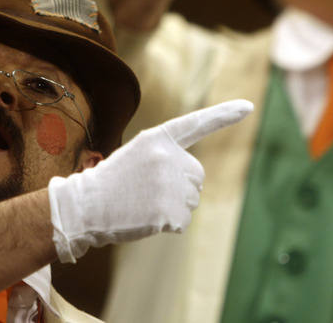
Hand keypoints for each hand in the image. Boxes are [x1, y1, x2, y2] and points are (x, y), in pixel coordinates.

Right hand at [48, 99, 252, 262]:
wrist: (84, 207)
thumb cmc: (111, 183)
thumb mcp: (137, 156)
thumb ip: (167, 158)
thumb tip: (194, 182)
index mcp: (158, 138)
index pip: (196, 123)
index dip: (224, 115)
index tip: (248, 107)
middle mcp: (168, 157)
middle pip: (197, 177)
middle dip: (181, 188)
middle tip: (148, 192)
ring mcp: (170, 184)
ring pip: (191, 201)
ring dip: (173, 207)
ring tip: (142, 203)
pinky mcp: (170, 211)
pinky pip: (183, 222)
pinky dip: (167, 225)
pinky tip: (145, 218)